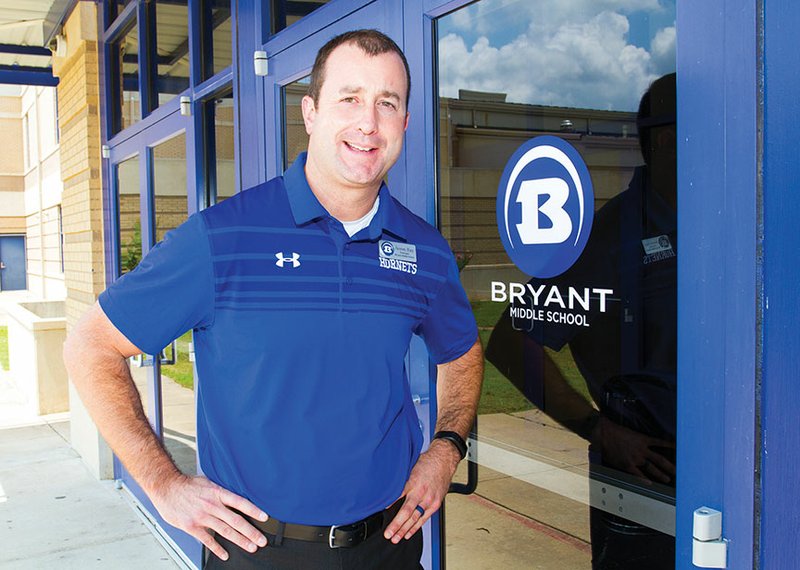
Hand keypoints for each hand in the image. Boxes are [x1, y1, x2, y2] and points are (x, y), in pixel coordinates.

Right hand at [150, 473, 269, 560]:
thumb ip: (221, 491)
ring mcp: (202, 517)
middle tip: (262, 540)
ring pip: (225, 531)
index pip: (240, 502)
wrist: (166, 487)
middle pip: (236, 521)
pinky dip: (217, 549)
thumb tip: (235, 496)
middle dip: (251, 532)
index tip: (265, 518)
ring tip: (251, 547)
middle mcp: (212, 505)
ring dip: (240, 541)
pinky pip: (207, 540)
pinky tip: (225, 554)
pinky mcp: (192, 527)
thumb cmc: (187, 485)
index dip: (254, 510)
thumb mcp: (208, 482)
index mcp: (218, 493)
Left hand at [384, 439, 460, 543]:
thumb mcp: (410, 467)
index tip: (381, 513)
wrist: (444, 461)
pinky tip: (408, 534)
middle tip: (388, 534)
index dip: (389, 505)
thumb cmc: (427, 463)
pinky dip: (415, 527)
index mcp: (413, 481)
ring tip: (395, 538)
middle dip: (396, 524)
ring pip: (415, 518)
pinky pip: (424, 519)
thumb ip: (401, 480)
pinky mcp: (435, 504)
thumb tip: (387, 489)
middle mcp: (421, 492)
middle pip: (407, 511)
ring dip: (404, 529)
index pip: (398, 495)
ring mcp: (429, 499)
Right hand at [594, 416, 675, 483]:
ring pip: (651, 468)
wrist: (603, 433)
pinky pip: (638, 474)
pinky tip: (650, 483)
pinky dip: (644, 479)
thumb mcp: (629, 431)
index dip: (670, 446)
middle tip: (678, 471)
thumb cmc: (614, 430)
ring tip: (667, 479)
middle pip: (660, 459)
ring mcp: (635, 458)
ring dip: (660, 474)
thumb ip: (636, 437)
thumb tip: (640, 440)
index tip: (679, 449)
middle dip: (669, 466)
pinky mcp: (627, 464)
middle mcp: (642, 450)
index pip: (661, 443)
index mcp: (643, 439)